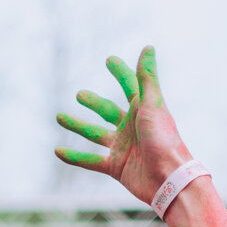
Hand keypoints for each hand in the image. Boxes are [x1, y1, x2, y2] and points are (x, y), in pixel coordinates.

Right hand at [55, 45, 193, 203]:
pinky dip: (74, 156)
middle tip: (79, 94)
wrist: (169, 179)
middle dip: (94, 103)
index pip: (129, 86)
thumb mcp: (153, 104)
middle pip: (108, 111)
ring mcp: (123, 147)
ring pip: (95, 134)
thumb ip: (147, 77)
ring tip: (59, 116)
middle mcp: (131, 127)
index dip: (120, 72)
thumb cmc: (164, 140)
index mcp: (142, 110)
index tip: (109, 60)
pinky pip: (90, 160)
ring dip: (78, 125)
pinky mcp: (116, 166)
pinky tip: (58, 150)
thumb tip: (148, 47)